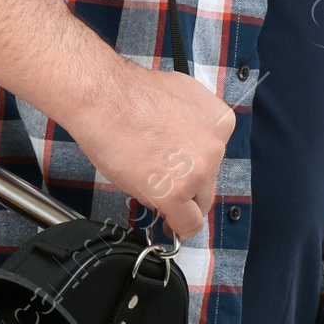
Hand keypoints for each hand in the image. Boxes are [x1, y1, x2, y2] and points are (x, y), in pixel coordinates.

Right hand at [70, 65, 236, 238]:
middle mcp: (216, 146)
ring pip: (196, 204)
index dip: (192, 168)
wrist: (104, 98)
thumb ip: (192, 123)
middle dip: (186, 186)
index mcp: (220, 121)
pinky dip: (178, 228)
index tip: (180, 173)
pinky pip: (187, 224)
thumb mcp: (180, 97)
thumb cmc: (128, 95)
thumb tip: (187, 144)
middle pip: (207, 182)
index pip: (214, 158)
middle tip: (163, 184)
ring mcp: (199, 171)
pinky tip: (169, 226)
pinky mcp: (177, 193)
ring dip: (177, 202)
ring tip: (150, 189)